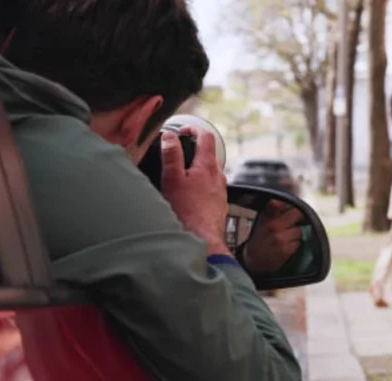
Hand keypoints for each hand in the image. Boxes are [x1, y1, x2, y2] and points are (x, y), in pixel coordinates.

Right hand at [161, 128, 229, 255]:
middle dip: (195, 149)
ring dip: (199, 168)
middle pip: (210, 154)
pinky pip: (212, 188)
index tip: (183, 131)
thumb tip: (170, 136)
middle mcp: (218, 176)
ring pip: (211, 172)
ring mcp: (221, 191)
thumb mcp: (173, 180)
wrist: (202, 240)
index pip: (206, 136)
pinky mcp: (219, 204)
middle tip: (180, 151)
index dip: (194, 129)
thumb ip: (172, 155)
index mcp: (207, 166)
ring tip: (183, 174)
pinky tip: (191, 195)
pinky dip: (202, 184)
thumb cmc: (187, 212)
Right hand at [243, 201, 303, 273]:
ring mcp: (282, 241)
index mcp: (270, 219)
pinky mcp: (286, 252)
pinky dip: (295, 244)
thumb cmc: (259, 236)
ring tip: (287, 236)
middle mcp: (276, 229)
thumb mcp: (262, 219)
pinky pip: (298, 244)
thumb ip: (272, 208)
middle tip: (291, 225)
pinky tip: (287, 245)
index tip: (292, 214)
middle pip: (298, 220)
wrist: (252, 259)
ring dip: (296, 234)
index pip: (294, 211)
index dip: (294, 212)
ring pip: (299, 232)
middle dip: (296, 222)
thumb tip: (278, 201)